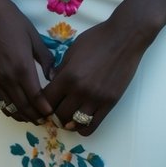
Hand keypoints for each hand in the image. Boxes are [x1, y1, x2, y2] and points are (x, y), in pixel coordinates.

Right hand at [0, 0, 54, 124]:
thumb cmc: (13, 21)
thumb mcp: (35, 37)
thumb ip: (45, 59)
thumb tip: (53, 76)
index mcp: (22, 67)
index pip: (36, 97)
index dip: (45, 109)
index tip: (53, 114)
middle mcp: (8, 77)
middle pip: (24, 107)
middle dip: (36, 116)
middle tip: (47, 120)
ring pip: (11, 107)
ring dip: (23, 116)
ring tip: (34, 118)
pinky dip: (9, 109)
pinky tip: (17, 109)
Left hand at [42, 18, 145, 134]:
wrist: (124, 38)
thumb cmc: (97, 39)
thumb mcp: (72, 50)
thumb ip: (61, 69)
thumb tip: (52, 84)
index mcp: (68, 76)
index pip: (46, 100)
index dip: (41, 103)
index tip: (43, 103)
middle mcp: (80, 91)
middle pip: (58, 115)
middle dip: (53, 114)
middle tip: (55, 111)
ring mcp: (96, 99)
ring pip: (73, 124)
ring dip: (67, 123)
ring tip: (67, 117)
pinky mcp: (109, 103)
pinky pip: (92, 126)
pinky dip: (82, 128)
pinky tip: (80, 122)